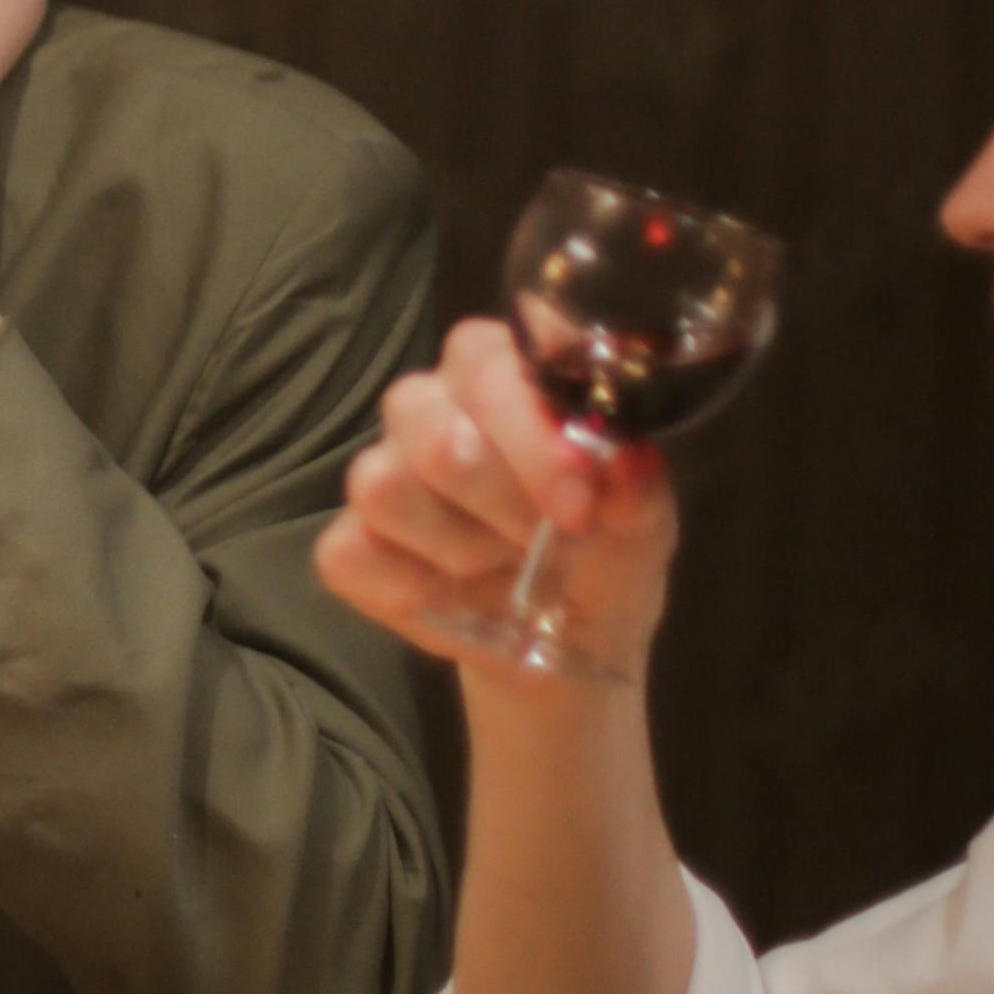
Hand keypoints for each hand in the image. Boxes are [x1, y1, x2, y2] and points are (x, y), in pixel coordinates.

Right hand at [317, 317, 679, 687]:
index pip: (489, 361)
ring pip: (381, 484)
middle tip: (555, 538)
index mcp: (500, 372)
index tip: (580, 495)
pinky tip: (450, 596)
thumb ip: (634, 487)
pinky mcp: (350, 542)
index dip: (530, 427)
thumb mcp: (642, 523)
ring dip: (458, 545)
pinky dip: (408, 587)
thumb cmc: (607, 546)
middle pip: (428, 422)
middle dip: (501, 497)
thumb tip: (621, 461)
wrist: (573, 631)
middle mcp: (431, 403)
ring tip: (503, 564)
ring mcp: (382, 468)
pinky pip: (351, 553)